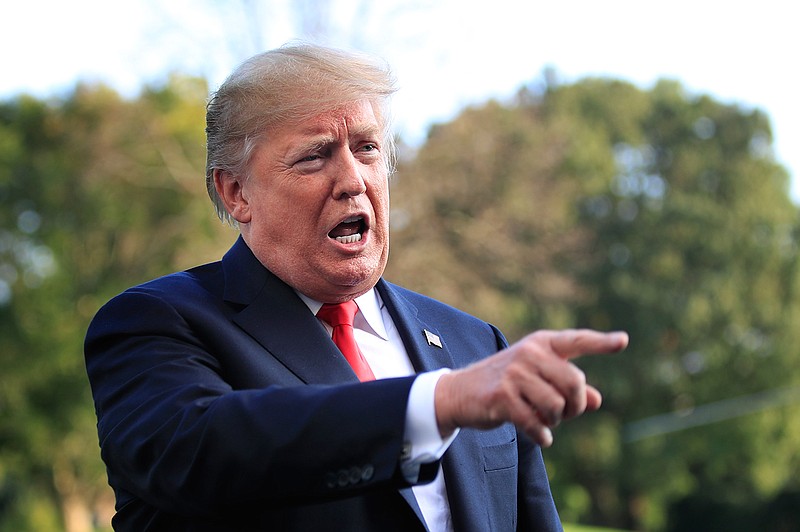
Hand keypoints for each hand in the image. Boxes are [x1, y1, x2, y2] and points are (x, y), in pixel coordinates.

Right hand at [434, 329, 627, 446]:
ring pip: (556, 405)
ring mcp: (514, 373)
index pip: (576, 341)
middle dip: (575, 405)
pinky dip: (543, 435)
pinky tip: (542, 437)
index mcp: (540, 344)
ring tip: (546, 421)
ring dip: (556, 421)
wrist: (459, 392)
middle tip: (566, 414)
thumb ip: (566, 387)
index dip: (601, 343)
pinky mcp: (502, 396)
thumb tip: (596, 400)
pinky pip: (536, 422)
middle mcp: (529, 353)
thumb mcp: (536, 379)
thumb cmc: (504, 384)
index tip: (623, 341)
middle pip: (574, 382)